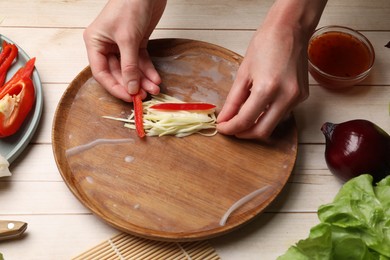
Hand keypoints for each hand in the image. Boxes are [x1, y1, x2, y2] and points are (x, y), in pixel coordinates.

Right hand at [83, 0, 166, 101]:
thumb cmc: (129, 5)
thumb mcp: (127, 39)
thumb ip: (129, 66)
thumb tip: (131, 88)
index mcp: (95, 43)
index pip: (101, 73)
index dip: (115, 87)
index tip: (128, 97)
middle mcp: (106, 45)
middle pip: (117, 73)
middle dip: (132, 84)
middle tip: (144, 95)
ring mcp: (122, 44)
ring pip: (131, 68)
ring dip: (143, 79)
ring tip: (155, 88)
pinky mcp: (136, 42)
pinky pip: (141, 61)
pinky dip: (148, 70)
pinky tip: (155, 78)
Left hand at [217, 24, 308, 139]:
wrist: (290, 28)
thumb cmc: (265, 43)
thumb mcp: (243, 73)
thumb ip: (233, 101)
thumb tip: (224, 119)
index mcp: (267, 88)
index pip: (245, 120)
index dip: (230, 128)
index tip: (222, 127)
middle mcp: (286, 96)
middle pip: (262, 131)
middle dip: (244, 133)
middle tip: (232, 128)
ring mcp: (297, 98)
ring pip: (273, 124)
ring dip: (256, 125)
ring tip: (244, 114)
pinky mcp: (302, 97)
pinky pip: (282, 114)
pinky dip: (268, 115)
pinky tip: (260, 105)